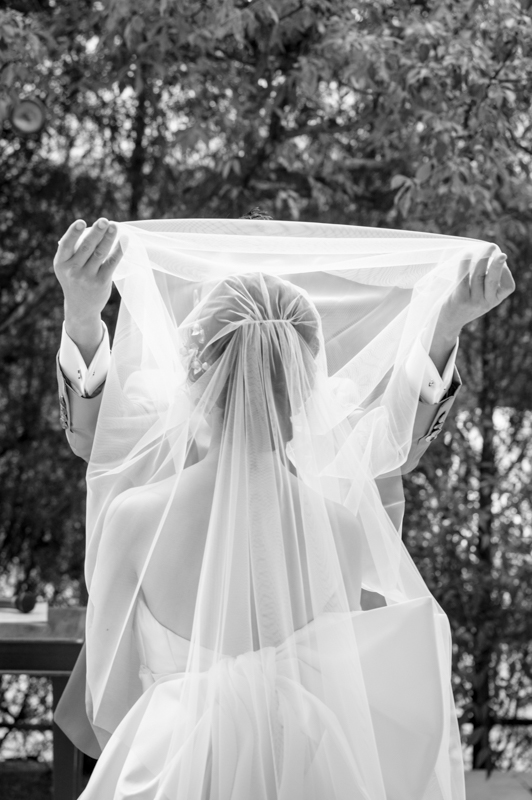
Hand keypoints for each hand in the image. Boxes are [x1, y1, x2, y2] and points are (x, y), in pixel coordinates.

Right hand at [54, 218, 122, 365]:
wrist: (81, 308)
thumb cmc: (74, 280)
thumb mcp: (66, 267)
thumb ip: (73, 251)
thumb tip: (93, 229)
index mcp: (61, 263)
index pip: (66, 245)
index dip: (73, 233)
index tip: (82, 222)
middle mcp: (72, 270)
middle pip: (86, 247)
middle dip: (96, 232)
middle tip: (104, 221)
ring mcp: (87, 277)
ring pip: (100, 253)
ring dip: (109, 238)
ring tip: (114, 226)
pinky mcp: (101, 282)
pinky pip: (112, 263)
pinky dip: (118, 250)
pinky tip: (124, 240)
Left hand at [436, 247, 514, 340]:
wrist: (449, 322)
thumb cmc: (466, 303)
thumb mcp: (482, 297)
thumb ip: (487, 283)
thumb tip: (489, 256)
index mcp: (494, 301)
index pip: (508, 286)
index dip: (506, 272)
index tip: (501, 260)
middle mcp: (486, 302)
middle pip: (493, 279)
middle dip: (496, 264)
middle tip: (496, 250)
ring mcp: (473, 302)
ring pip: (478, 276)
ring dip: (480, 260)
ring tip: (480, 249)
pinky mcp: (460, 299)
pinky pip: (464, 279)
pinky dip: (465, 265)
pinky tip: (467, 256)